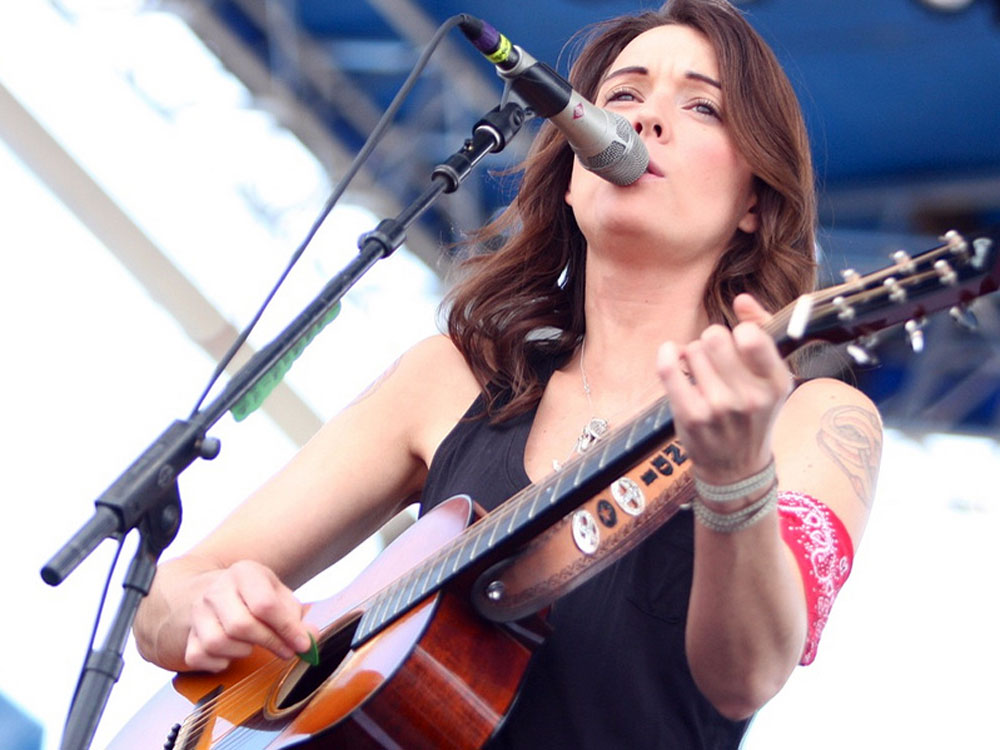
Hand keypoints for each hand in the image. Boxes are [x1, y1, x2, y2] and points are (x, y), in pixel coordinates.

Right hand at [184, 559, 315, 671]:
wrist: (216, 591)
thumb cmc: (255, 596)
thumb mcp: (279, 595)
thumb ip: (297, 617)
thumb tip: (309, 639)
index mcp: (243, 573)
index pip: (264, 604)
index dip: (286, 628)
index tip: (302, 643)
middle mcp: (216, 590)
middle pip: (241, 625)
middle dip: (269, 642)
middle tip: (285, 650)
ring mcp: (198, 613)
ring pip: (218, 642)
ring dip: (243, 651)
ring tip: (253, 644)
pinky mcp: (188, 635)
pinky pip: (199, 657)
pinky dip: (219, 662)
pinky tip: (231, 653)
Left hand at [656, 294, 791, 484]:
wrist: (736, 468)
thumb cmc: (752, 416)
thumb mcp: (770, 379)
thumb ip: (762, 331)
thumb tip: (742, 298)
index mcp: (777, 383)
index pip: (753, 336)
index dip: (741, 331)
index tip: (739, 341)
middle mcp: (751, 397)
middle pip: (716, 336)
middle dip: (712, 340)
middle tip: (716, 359)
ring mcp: (719, 408)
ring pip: (693, 350)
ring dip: (693, 355)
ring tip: (702, 373)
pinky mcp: (691, 416)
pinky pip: (670, 368)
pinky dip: (667, 355)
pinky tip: (671, 354)